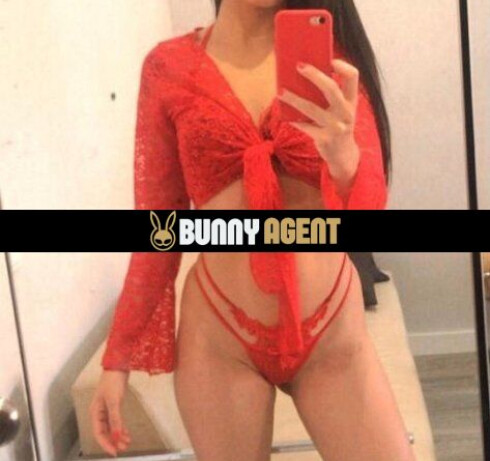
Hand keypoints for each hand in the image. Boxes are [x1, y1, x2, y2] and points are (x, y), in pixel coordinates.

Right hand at [89, 370, 130, 456]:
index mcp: (95, 412)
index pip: (99, 433)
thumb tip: (116, 435)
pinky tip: (126, 433)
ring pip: (111, 427)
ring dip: (118, 435)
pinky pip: (115, 421)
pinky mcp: (114, 405)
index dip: (106, 444)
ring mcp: (106, 409)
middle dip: (113, 441)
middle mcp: (99, 412)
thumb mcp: (114, 401)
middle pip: (104, 432)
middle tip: (124, 448)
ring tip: (127, 442)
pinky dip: (120, 428)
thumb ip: (115, 419)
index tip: (114, 452)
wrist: (118, 366)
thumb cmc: (113, 381)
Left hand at [277, 59, 360, 186]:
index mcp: (352, 101)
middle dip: (314, 75)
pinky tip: (285, 115)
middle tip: (299, 66)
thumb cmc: (338, 126)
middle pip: (331, 88)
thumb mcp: (341, 110)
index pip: (353, 77)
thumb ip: (331, 96)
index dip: (343, 66)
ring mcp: (335, 126)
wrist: (343, 155)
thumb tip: (306, 75)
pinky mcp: (324, 139)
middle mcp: (346, 113)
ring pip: (311, 108)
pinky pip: (304, 126)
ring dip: (294, 99)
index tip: (329, 60)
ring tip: (280, 92)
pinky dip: (293, 120)